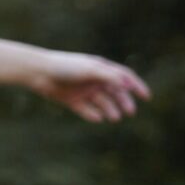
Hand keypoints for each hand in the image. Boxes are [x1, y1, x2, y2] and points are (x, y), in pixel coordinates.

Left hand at [28, 51, 151, 122]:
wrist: (38, 71)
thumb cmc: (65, 66)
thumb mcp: (90, 70)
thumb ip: (109, 76)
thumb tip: (128, 84)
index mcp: (100, 68)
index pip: (124, 76)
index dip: (136, 85)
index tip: (147, 96)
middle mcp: (93, 80)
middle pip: (115, 92)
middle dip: (124, 102)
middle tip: (130, 112)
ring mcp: (83, 91)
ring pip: (103, 103)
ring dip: (111, 110)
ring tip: (114, 117)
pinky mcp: (72, 101)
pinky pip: (87, 111)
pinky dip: (93, 115)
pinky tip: (97, 118)